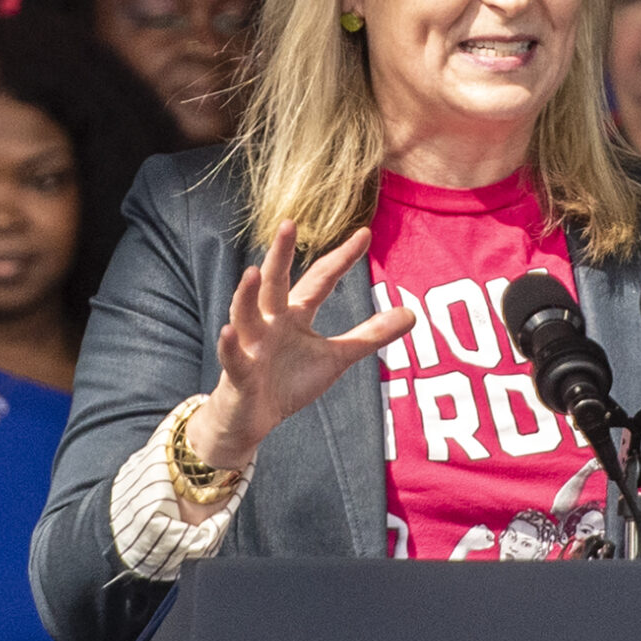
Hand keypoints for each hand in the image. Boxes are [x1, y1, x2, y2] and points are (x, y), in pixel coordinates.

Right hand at [187, 222, 414, 468]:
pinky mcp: (238, 374)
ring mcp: (250, 345)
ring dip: (247, 294)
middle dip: (280, 254)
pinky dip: (229, 345)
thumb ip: (369, 335)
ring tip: (253, 271)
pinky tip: (228, 332)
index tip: (365, 233)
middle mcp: (269, 321)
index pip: (320, 279)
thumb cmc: (289, 382)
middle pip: (275, 283)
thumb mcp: (335, 357)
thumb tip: (412, 313)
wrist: (252, 418)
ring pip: (245, 314)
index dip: (341, 258)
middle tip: (288, 223)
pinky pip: (233, 357)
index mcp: (295, 314)